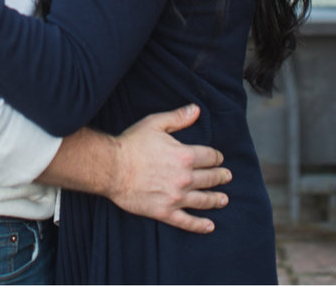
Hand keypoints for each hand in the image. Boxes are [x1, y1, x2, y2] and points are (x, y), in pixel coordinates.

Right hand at [107, 104, 230, 232]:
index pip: (210, 157)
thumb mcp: (153, 124)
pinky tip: (209, 226)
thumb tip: (196, 110)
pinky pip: (187, 222)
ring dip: (216, 199)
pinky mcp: (165, 211)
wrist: (109, 168)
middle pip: (211, 178)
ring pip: (204, 200)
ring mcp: (176, 197)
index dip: (216, 157)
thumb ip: (177, 118)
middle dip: (221, 177)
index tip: (218, 158)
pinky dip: (200, 225)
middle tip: (226, 177)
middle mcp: (185, 178)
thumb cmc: (130, 144)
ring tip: (223, 199)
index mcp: (184, 156)